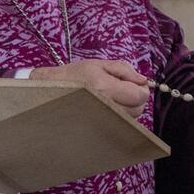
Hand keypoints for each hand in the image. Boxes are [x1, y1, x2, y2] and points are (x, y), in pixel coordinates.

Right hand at [30, 60, 148, 118]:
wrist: (50, 91)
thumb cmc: (73, 76)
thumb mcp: (99, 64)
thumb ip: (124, 70)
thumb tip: (143, 80)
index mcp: (104, 87)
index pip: (139, 96)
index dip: (141, 89)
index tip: (134, 84)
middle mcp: (103, 107)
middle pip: (138, 110)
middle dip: (135, 99)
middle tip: (123, 89)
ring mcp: (100, 120)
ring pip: (130, 120)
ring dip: (128, 108)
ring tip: (112, 98)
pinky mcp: (97, 130)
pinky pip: (119, 126)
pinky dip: (119, 117)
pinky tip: (108, 108)